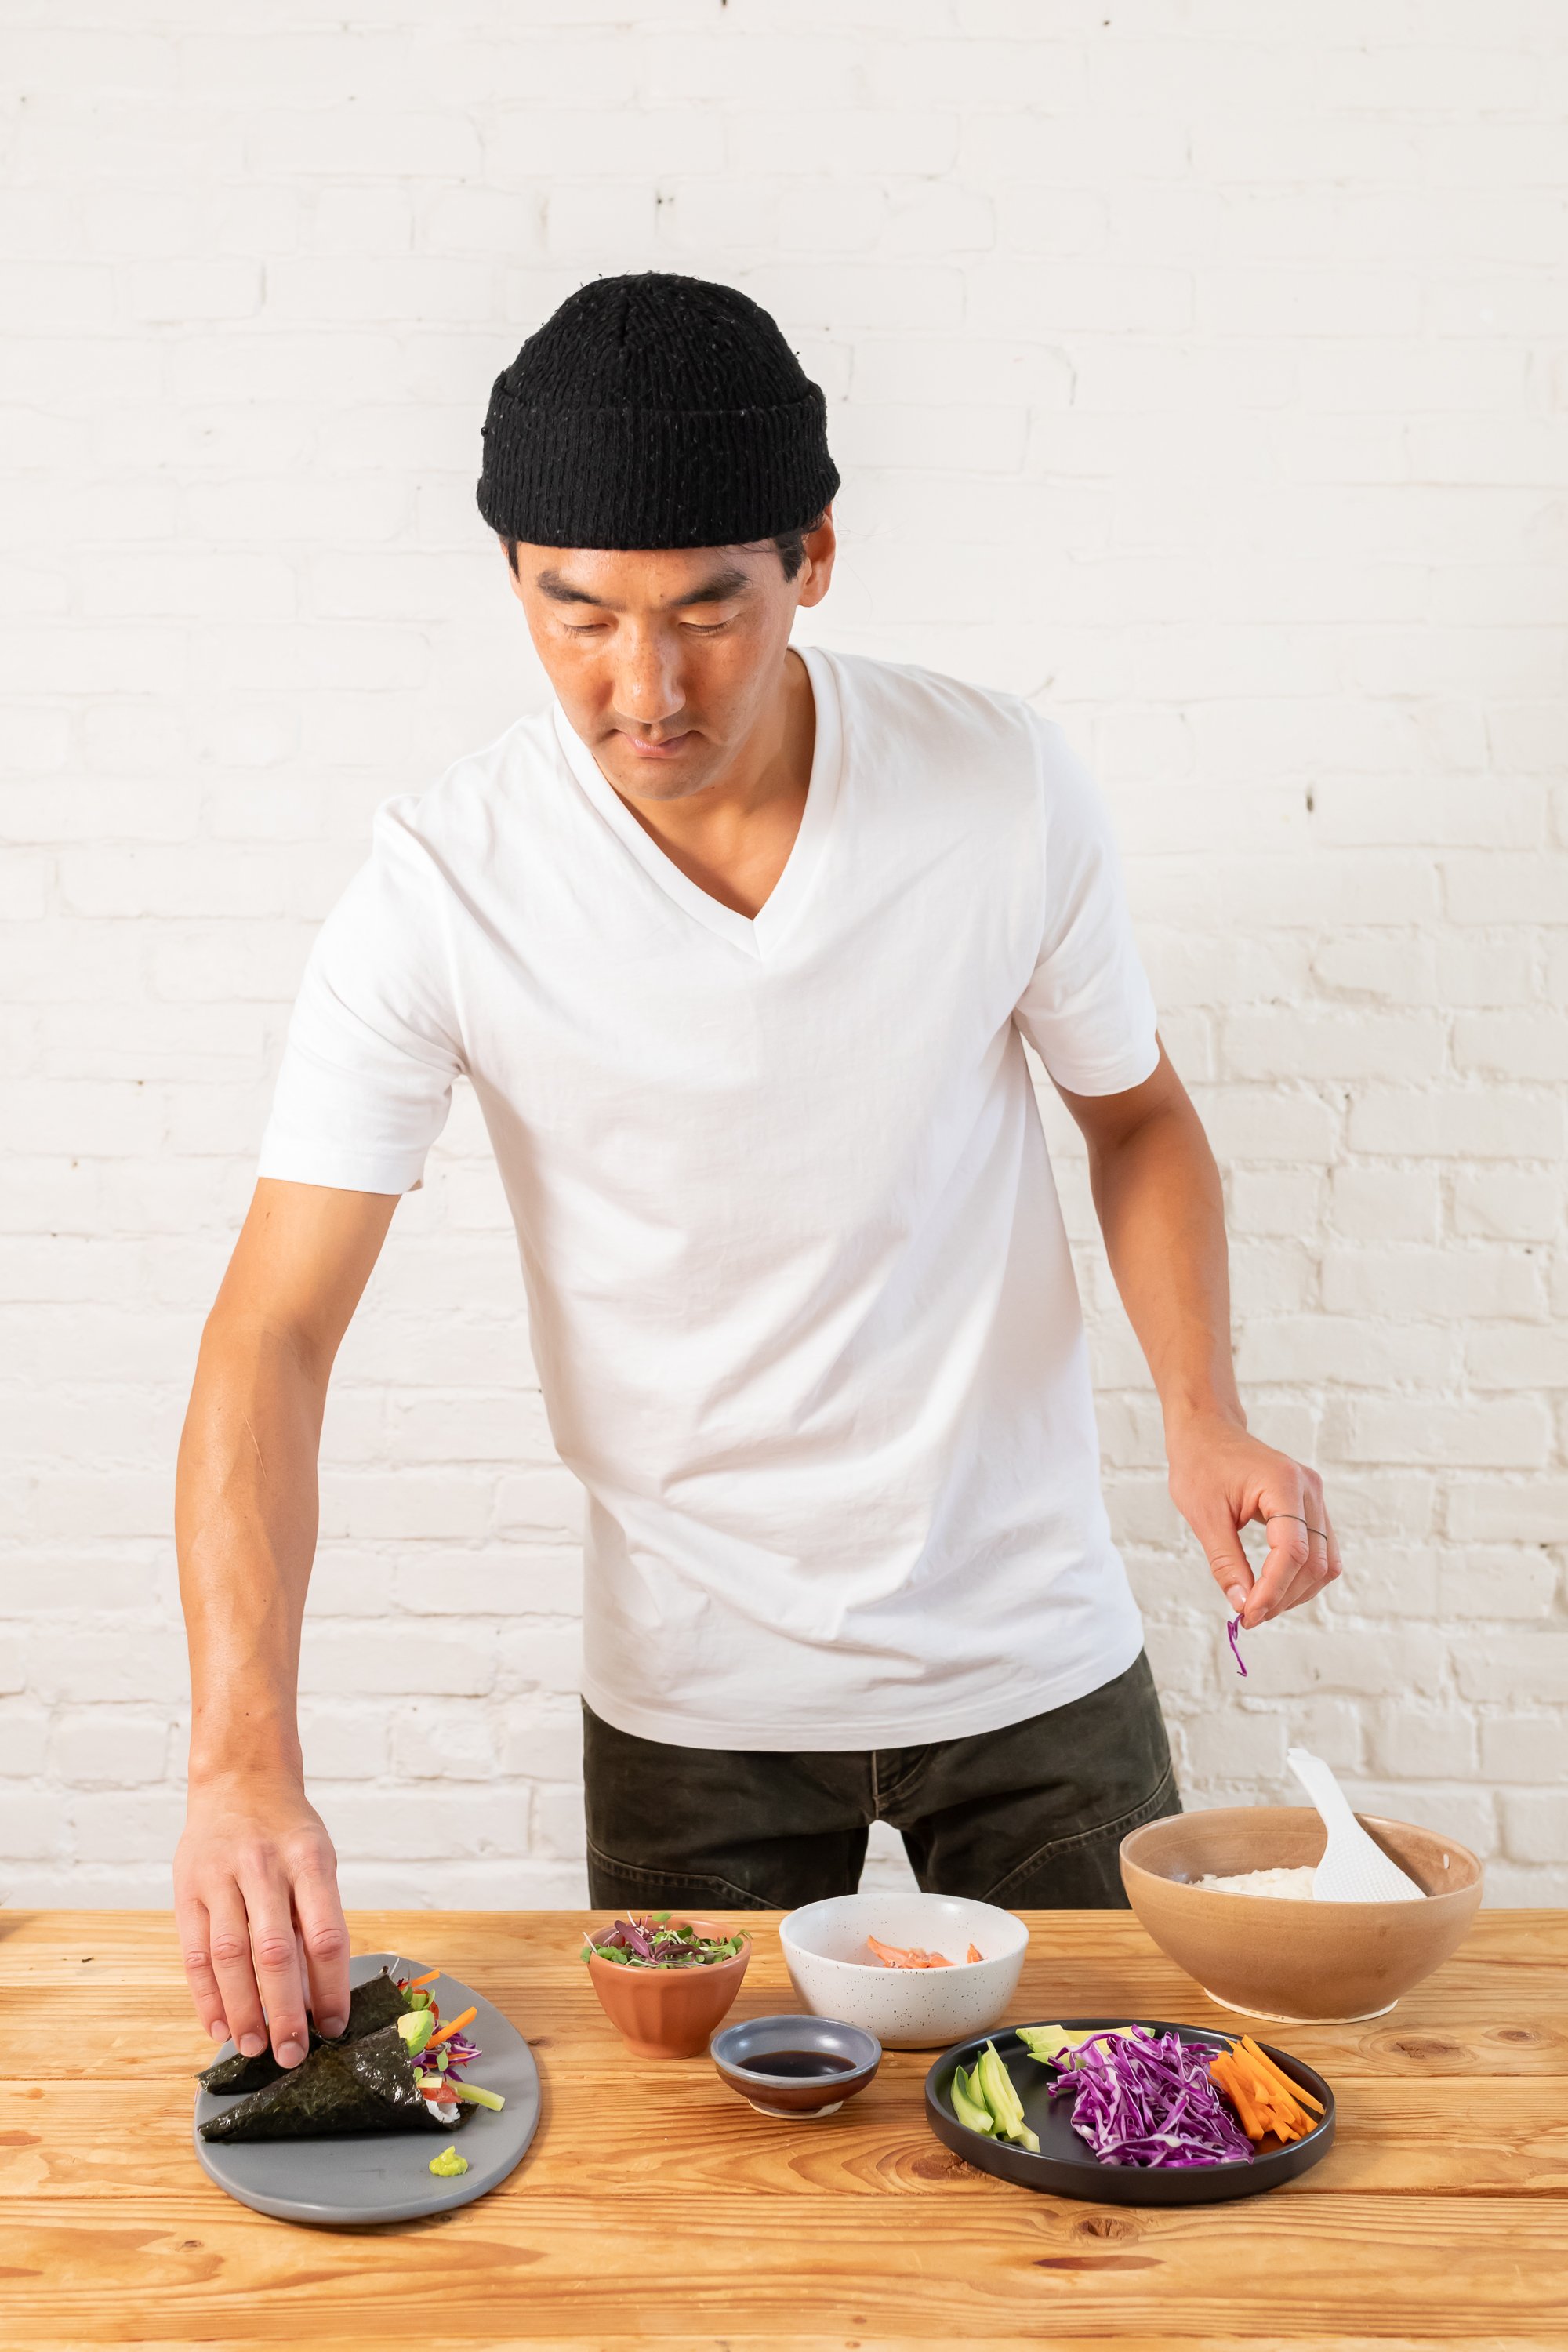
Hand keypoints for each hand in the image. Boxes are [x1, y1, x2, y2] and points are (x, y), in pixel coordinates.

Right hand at [174, 1774, 348, 2067]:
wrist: (239, 1779)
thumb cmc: (287, 1830)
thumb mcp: (317, 1859)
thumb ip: (314, 1919)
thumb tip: (316, 1996)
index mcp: (309, 1860)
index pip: (325, 1934)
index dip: (330, 1987)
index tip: (334, 2027)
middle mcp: (264, 1867)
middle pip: (274, 1952)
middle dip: (283, 2011)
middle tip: (291, 2055)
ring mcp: (220, 1877)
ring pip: (229, 1956)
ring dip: (241, 2010)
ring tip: (253, 2048)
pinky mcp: (187, 1889)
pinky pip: (194, 1952)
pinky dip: (206, 1995)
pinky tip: (218, 2026)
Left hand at [1166, 1413, 1341, 1630]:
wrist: (1207, 1432)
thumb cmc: (1200, 1465)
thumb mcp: (1205, 1516)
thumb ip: (1226, 1563)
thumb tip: (1242, 1605)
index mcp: (1284, 1483)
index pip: (1292, 1552)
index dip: (1273, 1590)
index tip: (1248, 1615)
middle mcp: (1309, 1489)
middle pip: (1314, 1561)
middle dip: (1284, 1596)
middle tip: (1249, 1615)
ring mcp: (1314, 1496)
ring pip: (1325, 1562)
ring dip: (1297, 1591)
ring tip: (1260, 1605)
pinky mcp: (1311, 1506)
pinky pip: (1320, 1551)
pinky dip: (1300, 1576)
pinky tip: (1274, 1588)